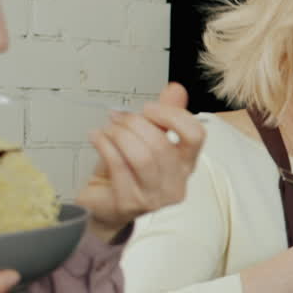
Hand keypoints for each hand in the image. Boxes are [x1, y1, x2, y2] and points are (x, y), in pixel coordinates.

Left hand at [77, 83, 204, 241]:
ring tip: (108, 129)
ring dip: (120, 135)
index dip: (172, 115)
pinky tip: (96, 137)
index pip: (195, 135)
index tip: (149, 109)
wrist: (102, 204)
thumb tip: (176, 89)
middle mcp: (176, 184)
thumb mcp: (147, 139)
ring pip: (141, 157)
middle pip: (162, 145)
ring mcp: (155, 198)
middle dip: (136, 124)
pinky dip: (104, 145)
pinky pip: (118, 166)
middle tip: (118, 117)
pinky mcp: (130, 203)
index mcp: (187, 165)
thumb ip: (164, 115)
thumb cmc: (126, 170)